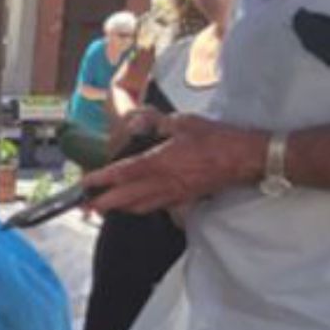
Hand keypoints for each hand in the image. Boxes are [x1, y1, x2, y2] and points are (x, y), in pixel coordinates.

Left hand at [85, 115, 266, 216]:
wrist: (243, 159)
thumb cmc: (216, 139)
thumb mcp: (183, 122)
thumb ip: (157, 123)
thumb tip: (139, 120)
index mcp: (159, 162)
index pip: (123, 173)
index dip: (102, 180)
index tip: (86, 184)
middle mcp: (162, 183)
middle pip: (125, 199)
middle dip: (103, 204)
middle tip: (86, 206)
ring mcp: (173, 195)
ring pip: (138, 207)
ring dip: (120, 209)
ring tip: (106, 208)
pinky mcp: (183, 200)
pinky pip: (155, 207)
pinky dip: (141, 208)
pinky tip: (136, 205)